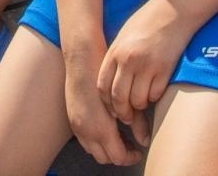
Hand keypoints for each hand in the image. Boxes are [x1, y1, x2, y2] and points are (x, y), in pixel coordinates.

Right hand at [65, 51, 143, 167]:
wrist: (82, 59)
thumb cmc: (106, 76)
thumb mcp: (125, 99)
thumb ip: (137, 121)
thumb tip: (145, 140)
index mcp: (101, 129)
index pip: (118, 157)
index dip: (131, 157)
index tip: (138, 150)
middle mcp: (86, 132)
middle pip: (104, 158)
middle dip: (118, 154)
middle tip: (129, 144)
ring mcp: (76, 126)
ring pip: (92, 150)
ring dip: (104, 147)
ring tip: (117, 135)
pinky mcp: (71, 118)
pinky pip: (84, 138)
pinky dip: (94, 139)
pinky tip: (104, 124)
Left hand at [97, 0, 191, 125]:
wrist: (174, 10)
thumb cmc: (148, 22)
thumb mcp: (124, 36)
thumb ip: (116, 57)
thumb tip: (111, 83)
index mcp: (115, 51)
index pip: (103, 86)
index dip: (106, 102)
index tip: (112, 108)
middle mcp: (129, 60)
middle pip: (119, 97)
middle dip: (122, 112)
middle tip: (126, 116)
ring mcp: (147, 66)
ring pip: (138, 100)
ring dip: (139, 106)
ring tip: (142, 103)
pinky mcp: (164, 70)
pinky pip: (155, 95)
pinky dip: (153, 98)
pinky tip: (154, 92)